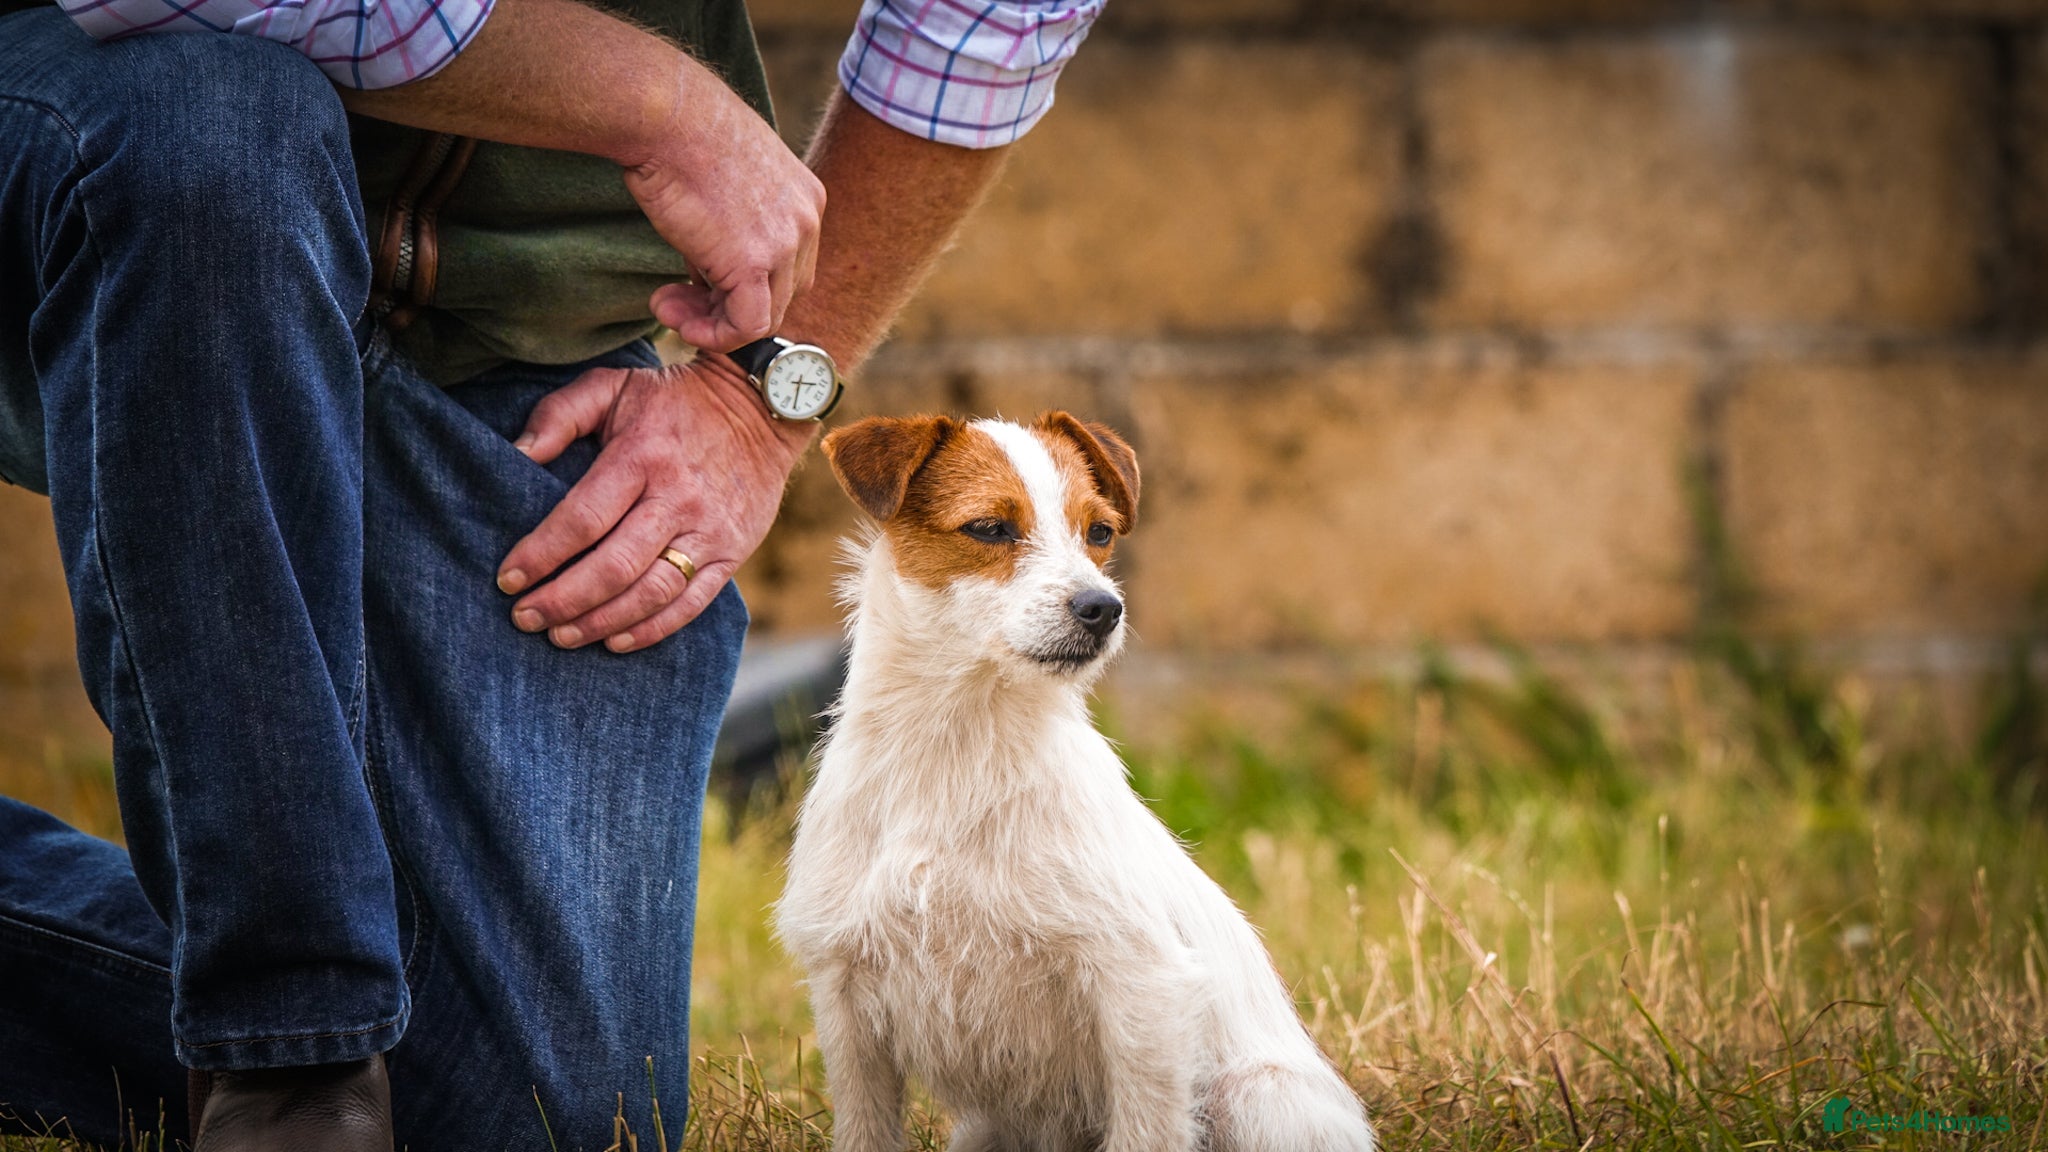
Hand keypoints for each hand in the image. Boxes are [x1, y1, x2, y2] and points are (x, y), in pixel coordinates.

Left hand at [495, 358, 811, 651]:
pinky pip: (690, 603)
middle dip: (562, 600)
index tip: (509, 578)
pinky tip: (614, 642)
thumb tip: (517, 454)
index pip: (583, 519)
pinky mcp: (732, 553)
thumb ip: (561, 414)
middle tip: (524, 617)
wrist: (762, 409)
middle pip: (614, 566)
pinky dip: (651, 630)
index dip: (541, 554)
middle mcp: (678, 499)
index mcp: (642, 456)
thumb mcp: (614, 386)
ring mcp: (709, 531)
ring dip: (600, 622)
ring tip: (561, 636)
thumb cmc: (674, 400)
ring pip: (650, 593)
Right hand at [626, 71, 824, 351]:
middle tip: (677, 301)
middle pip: (783, 293)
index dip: (746, 283)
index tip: (695, 280)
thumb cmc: (681, 134)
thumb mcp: (726, 179)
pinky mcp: (753, 264)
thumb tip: (709, 271)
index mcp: (806, 198)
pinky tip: (679, 323)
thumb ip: (733, 225)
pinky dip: (715, 336)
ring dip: (713, 324)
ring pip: (765, 315)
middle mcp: (806, 222)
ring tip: (668, 311)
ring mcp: (785, 244)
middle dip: (729, 307)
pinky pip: (748, 326)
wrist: (665, 116)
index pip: (790, 265)